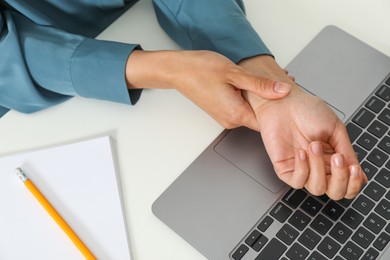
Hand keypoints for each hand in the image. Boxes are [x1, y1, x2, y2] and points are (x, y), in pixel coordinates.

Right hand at [125, 50, 290, 129]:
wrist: (178, 70)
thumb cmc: (200, 69)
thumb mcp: (234, 73)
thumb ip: (260, 84)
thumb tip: (282, 91)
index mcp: (235, 114)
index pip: (267, 122)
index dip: (281, 110)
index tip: (290, 98)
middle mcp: (231, 120)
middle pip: (260, 117)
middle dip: (273, 101)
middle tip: (282, 82)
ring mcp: (225, 117)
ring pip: (251, 111)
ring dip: (261, 98)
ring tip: (267, 80)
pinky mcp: (222, 111)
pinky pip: (242, 108)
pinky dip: (249, 97)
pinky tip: (251, 83)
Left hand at [240, 55, 366, 199]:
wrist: (283, 102)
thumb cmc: (306, 110)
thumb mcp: (335, 128)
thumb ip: (347, 151)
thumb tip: (361, 174)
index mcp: (333, 158)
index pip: (347, 183)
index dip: (353, 182)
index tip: (354, 168)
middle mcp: (318, 166)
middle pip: (335, 192)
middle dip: (340, 179)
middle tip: (338, 158)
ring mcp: (302, 169)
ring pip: (317, 188)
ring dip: (318, 167)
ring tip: (314, 146)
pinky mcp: (285, 169)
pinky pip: (297, 182)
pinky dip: (302, 169)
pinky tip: (301, 152)